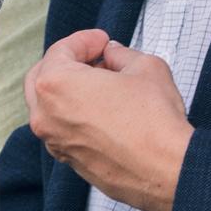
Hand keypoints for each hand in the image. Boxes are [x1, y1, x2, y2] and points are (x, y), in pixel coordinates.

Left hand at [23, 30, 193, 210]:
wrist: (167, 170)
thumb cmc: (154, 122)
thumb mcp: (144, 67)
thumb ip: (121, 54)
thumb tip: (113, 55)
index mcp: (55, 85)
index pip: (60, 51)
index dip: (84, 40)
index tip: (101, 40)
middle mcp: (47, 116)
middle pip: (43, 77)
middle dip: (68, 63)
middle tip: (96, 58)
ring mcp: (56, 143)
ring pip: (51, 107)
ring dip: (71, 91)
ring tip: (104, 85)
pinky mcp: (71, 162)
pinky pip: (65, 131)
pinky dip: (76, 116)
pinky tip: (104, 112)